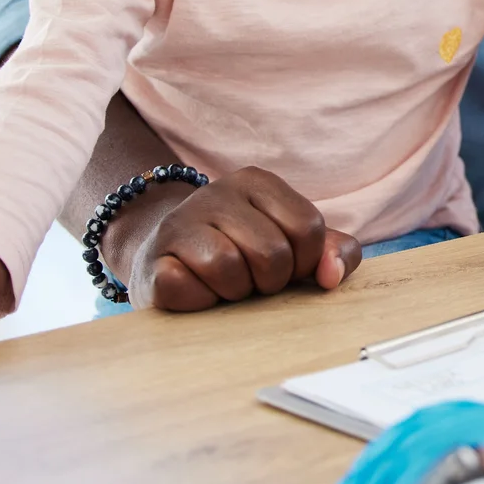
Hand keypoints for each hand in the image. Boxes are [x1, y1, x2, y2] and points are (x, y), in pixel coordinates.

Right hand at [105, 166, 362, 310]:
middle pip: (272, 253)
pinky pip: (185, 286)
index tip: (288, 266)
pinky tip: (197, 290)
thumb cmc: (244, 251)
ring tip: (226, 285)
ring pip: (228, 267)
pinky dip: (199, 300)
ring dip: (234, 291)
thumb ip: (332, 250)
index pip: (307, 227)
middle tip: (253, 279)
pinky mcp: (152, 261)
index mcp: (257, 182)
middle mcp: (216, 193)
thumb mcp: (294, 242)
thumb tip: (331, 276)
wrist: (168, 257)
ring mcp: (179, 224)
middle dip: (270, 281)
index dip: (305, 261)